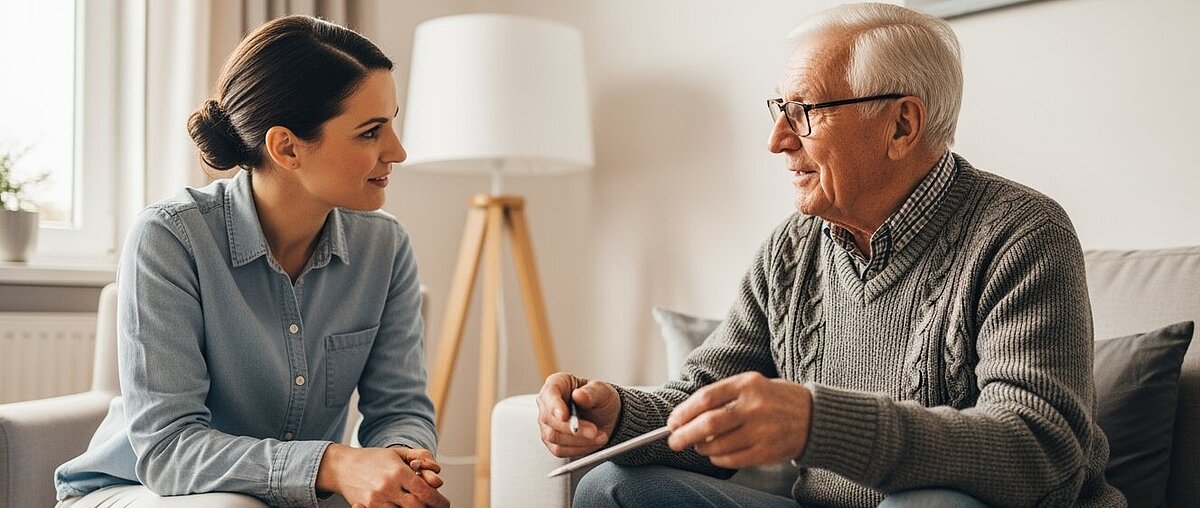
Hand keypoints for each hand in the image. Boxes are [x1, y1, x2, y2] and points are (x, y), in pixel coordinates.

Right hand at [316, 444, 448, 507]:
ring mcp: (376, 500)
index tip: (444, 504)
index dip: (438, 501)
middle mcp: (388, 487)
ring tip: (419, 505)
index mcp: (398, 472)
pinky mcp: (367, 507)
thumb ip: (421, 457)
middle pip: (417, 507)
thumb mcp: (398, 452)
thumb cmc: (373, 459)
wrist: (343, 466)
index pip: (425, 492)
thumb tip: (437, 470)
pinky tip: (402, 507)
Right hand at [537, 372, 620, 457]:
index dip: (554, 406)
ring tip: (599, 437)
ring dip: (579, 440)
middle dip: (572, 428)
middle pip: (549, 419)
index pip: (549, 394)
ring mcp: (548, 424)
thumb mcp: (602, 391)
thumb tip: (578, 395)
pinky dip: (578, 449)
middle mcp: (548, 404)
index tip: (564, 416)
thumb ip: (591, 392)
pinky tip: (592, 443)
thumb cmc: (600, 399)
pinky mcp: (552, 441)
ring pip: (553, 437)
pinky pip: (559, 449)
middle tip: (593, 431)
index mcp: (557, 384)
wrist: (606, 417)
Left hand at [666, 371, 811, 468]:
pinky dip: (718, 460)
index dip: (684, 412)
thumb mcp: (754, 385)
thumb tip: (688, 416)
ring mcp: (762, 430)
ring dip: (701, 449)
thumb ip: (724, 397)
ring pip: (718, 445)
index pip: (706, 398)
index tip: (672, 421)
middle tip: (674, 441)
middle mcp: (754, 406)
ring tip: (698, 447)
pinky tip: (716, 456)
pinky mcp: (767, 451)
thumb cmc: (776, 399)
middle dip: (684, 435)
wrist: (815, 417)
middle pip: (708, 424)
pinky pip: (733, 460)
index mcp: (748, 384)